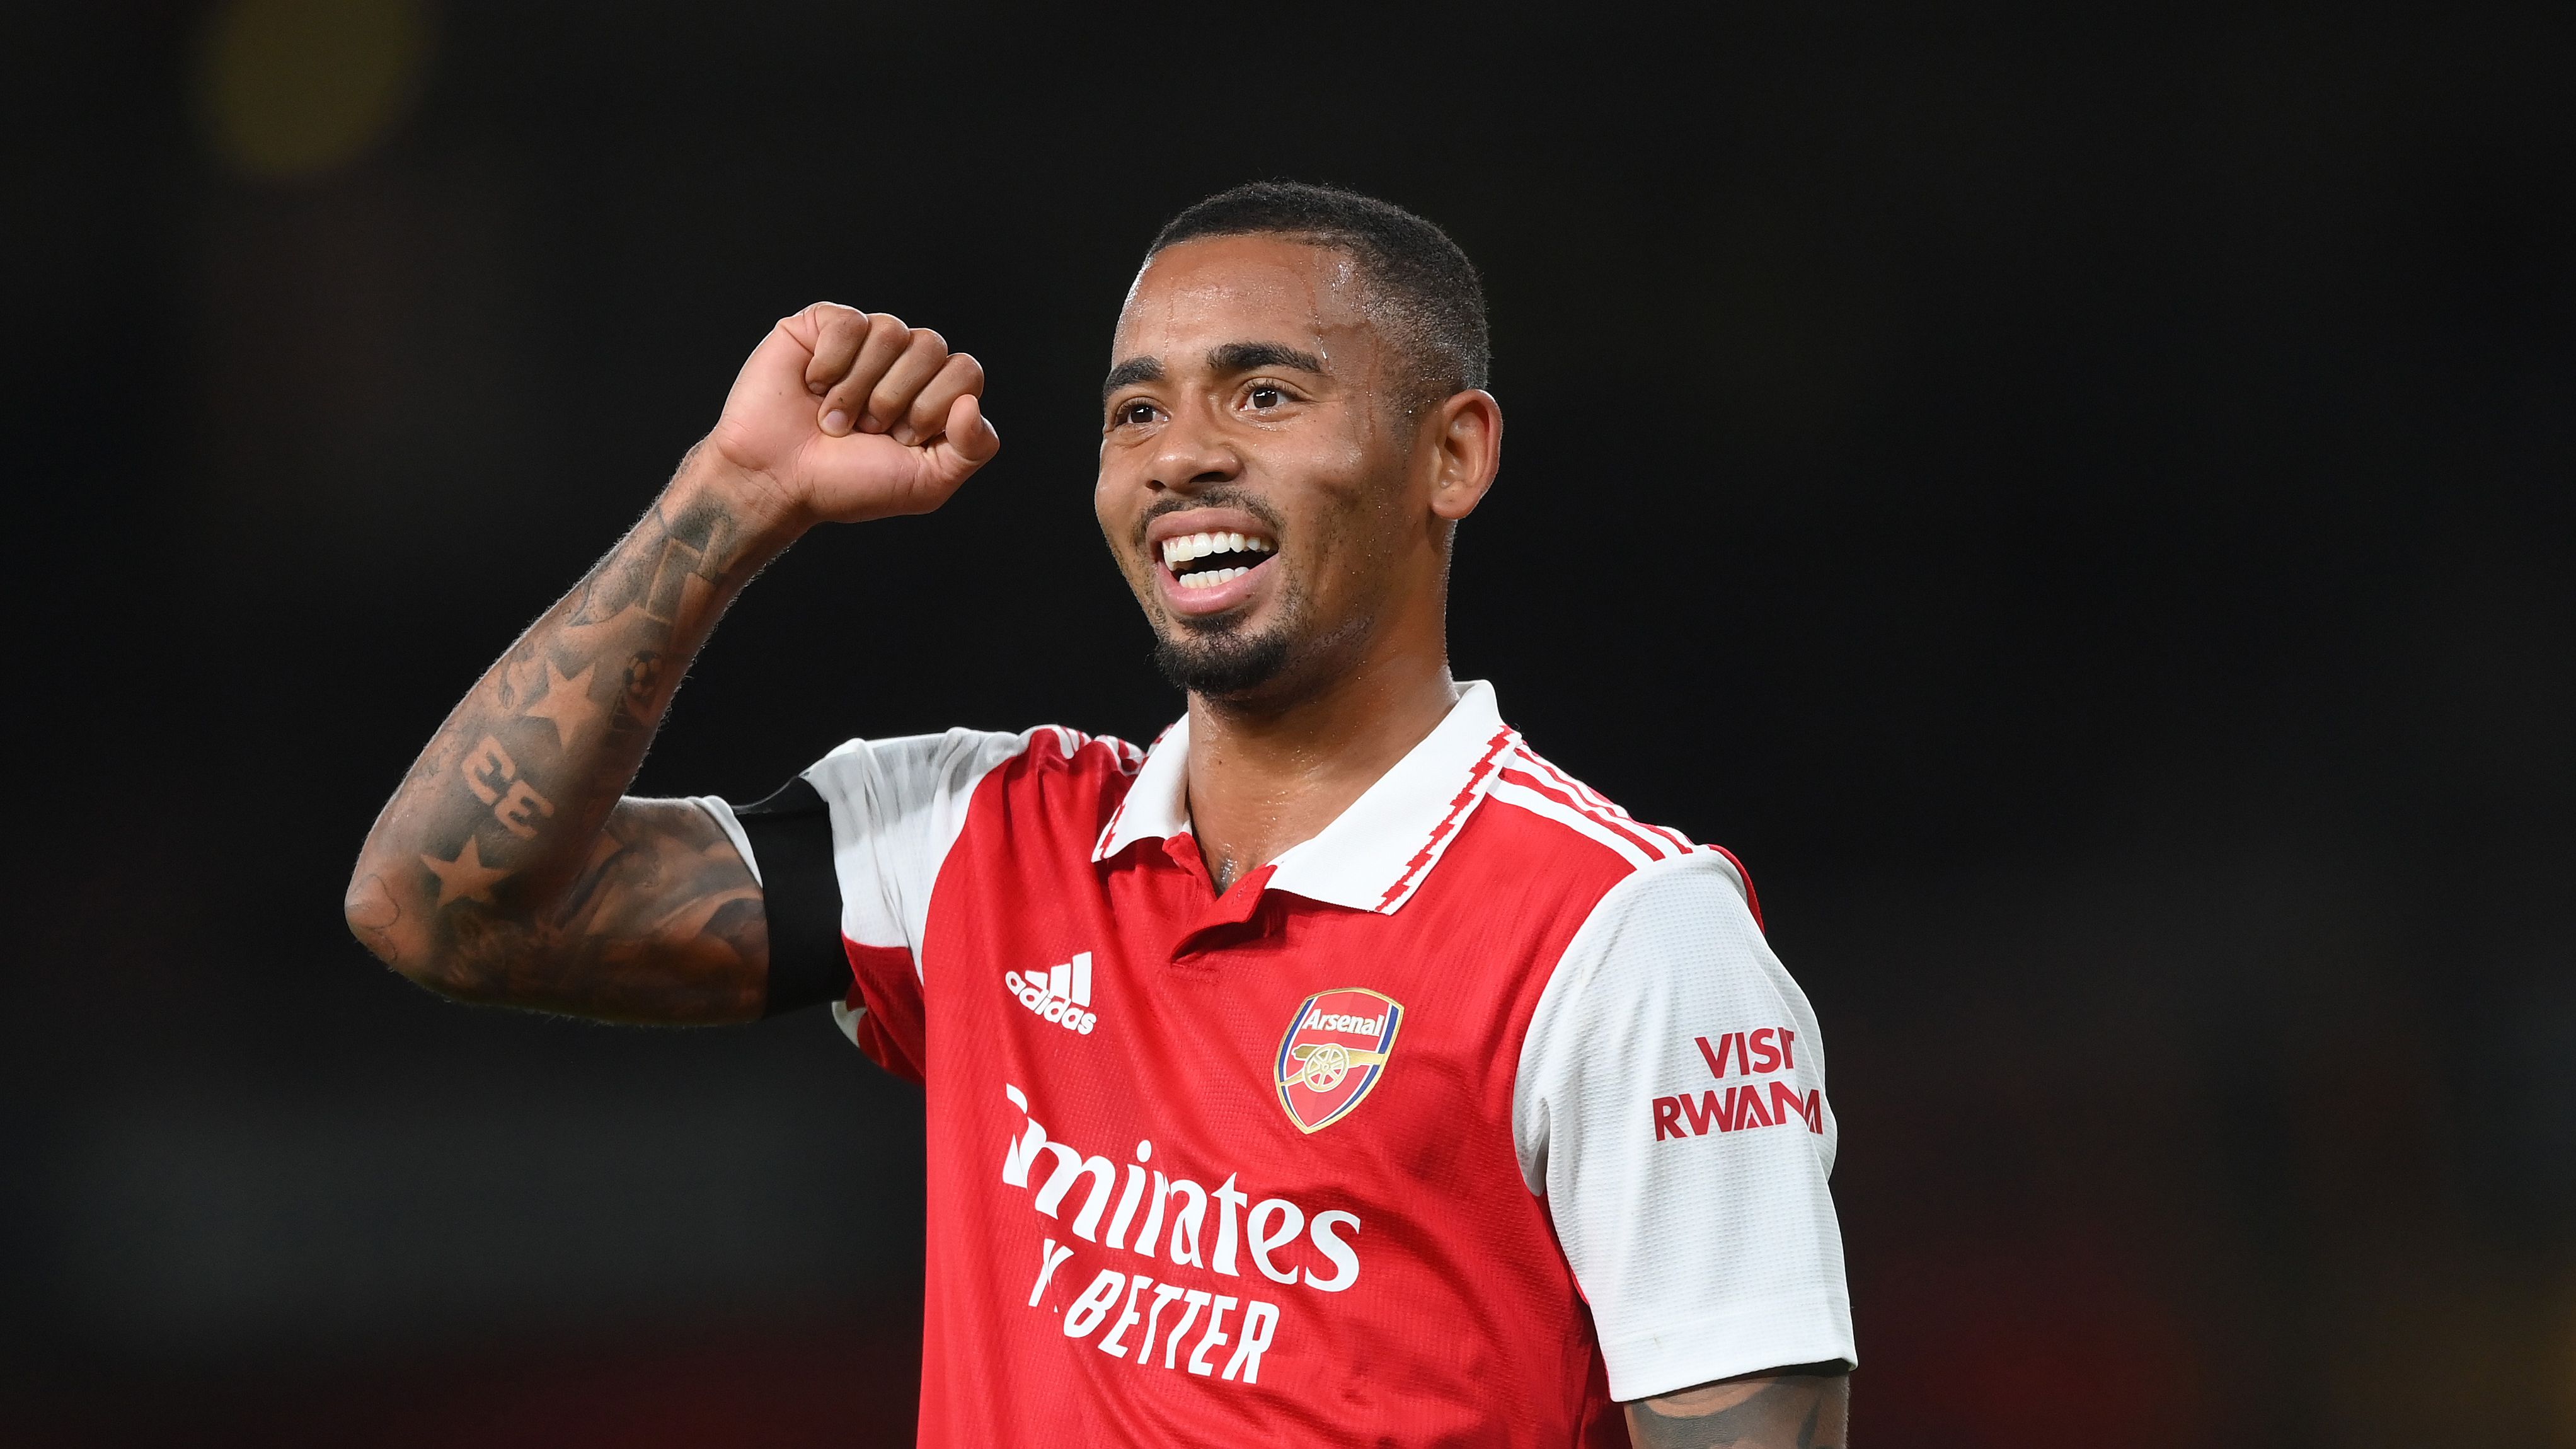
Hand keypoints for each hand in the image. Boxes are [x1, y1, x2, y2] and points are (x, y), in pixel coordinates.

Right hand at [704, 302, 999, 527]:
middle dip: (896, 399)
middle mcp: (902, 362)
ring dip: (859, 388)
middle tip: (866, 429)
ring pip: (891, 331)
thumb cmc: (846, 483)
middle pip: (931, 347)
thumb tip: (971, 402)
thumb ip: (973, 449)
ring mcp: (863, 341)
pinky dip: (831, 364)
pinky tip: (812, 386)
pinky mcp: (823, 325)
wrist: (777, 478)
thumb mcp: (926, 483)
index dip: (935, 407)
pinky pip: (849, 322)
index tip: (902, 439)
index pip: (966, 372)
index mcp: (932, 393)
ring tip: (835, 417)